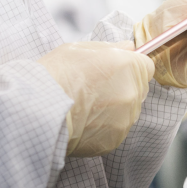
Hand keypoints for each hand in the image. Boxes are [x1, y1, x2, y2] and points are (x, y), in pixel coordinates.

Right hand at [37, 41, 154, 156]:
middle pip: (138, 89)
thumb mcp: (80, 49)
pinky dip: (105, 127)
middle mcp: (133, 93)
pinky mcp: (116, 140)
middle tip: (95, 88)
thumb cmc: (57, 74)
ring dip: (115, 108)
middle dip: (123, 87)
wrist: (40, 110)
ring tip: (87, 106)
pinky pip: (116, 130)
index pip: (146, 66)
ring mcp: (126, 119)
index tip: (116, 70)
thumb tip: (128, 47)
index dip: (130, 67)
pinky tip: (85, 121)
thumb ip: (111, 48)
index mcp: (129, 67)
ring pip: (128, 111)